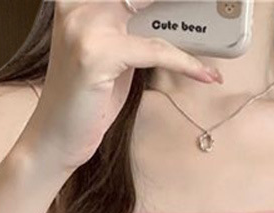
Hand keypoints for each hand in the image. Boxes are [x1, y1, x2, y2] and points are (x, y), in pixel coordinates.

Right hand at [22, 0, 223, 172]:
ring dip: (190, 26)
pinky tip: (206, 74)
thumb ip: (134, 26)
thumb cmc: (86, 97)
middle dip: (178, 4)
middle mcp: (78, 5)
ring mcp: (85, 26)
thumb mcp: (111, 51)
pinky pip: (155, 50)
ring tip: (217, 33)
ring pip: (153, 14)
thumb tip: (175, 13)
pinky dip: (185, 63)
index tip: (196, 3)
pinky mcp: (97, 54)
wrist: (55, 138)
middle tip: (216, 7)